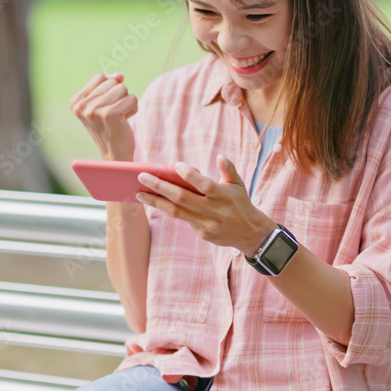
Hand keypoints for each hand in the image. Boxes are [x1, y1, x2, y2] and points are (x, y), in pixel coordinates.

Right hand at [69, 72, 137, 160]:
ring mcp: (94, 110)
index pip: (101, 77)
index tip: (105, 108)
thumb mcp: (104, 102)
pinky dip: (134, 108)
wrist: (115, 154)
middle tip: (113, 115)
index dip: (109, 90)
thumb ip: (109, 84)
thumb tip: (119, 75)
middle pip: (112, 81)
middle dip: (118, 96)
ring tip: (119, 117)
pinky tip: (125, 121)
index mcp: (75, 101)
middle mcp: (81, 106)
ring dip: (126, 102)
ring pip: (123, 88)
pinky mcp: (110, 115)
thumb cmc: (110, 126)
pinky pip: (132, 98)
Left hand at [136, 154, 273, 255]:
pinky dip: (170, 210)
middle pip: (182, 198)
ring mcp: (206, 224)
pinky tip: (157, 202)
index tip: (175, 165)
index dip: (189, 175)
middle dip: (160, 187)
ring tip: (140, 193)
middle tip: (142, 177)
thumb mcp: (239, 184)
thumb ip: (228, 170)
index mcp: (223, 195)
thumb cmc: (241, 203)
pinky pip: (183, 220)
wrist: (250, 233)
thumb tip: (219, 156)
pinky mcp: (202, 233)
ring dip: (156, 202)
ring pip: (176, 212)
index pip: (203, 185)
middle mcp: (213, 210)